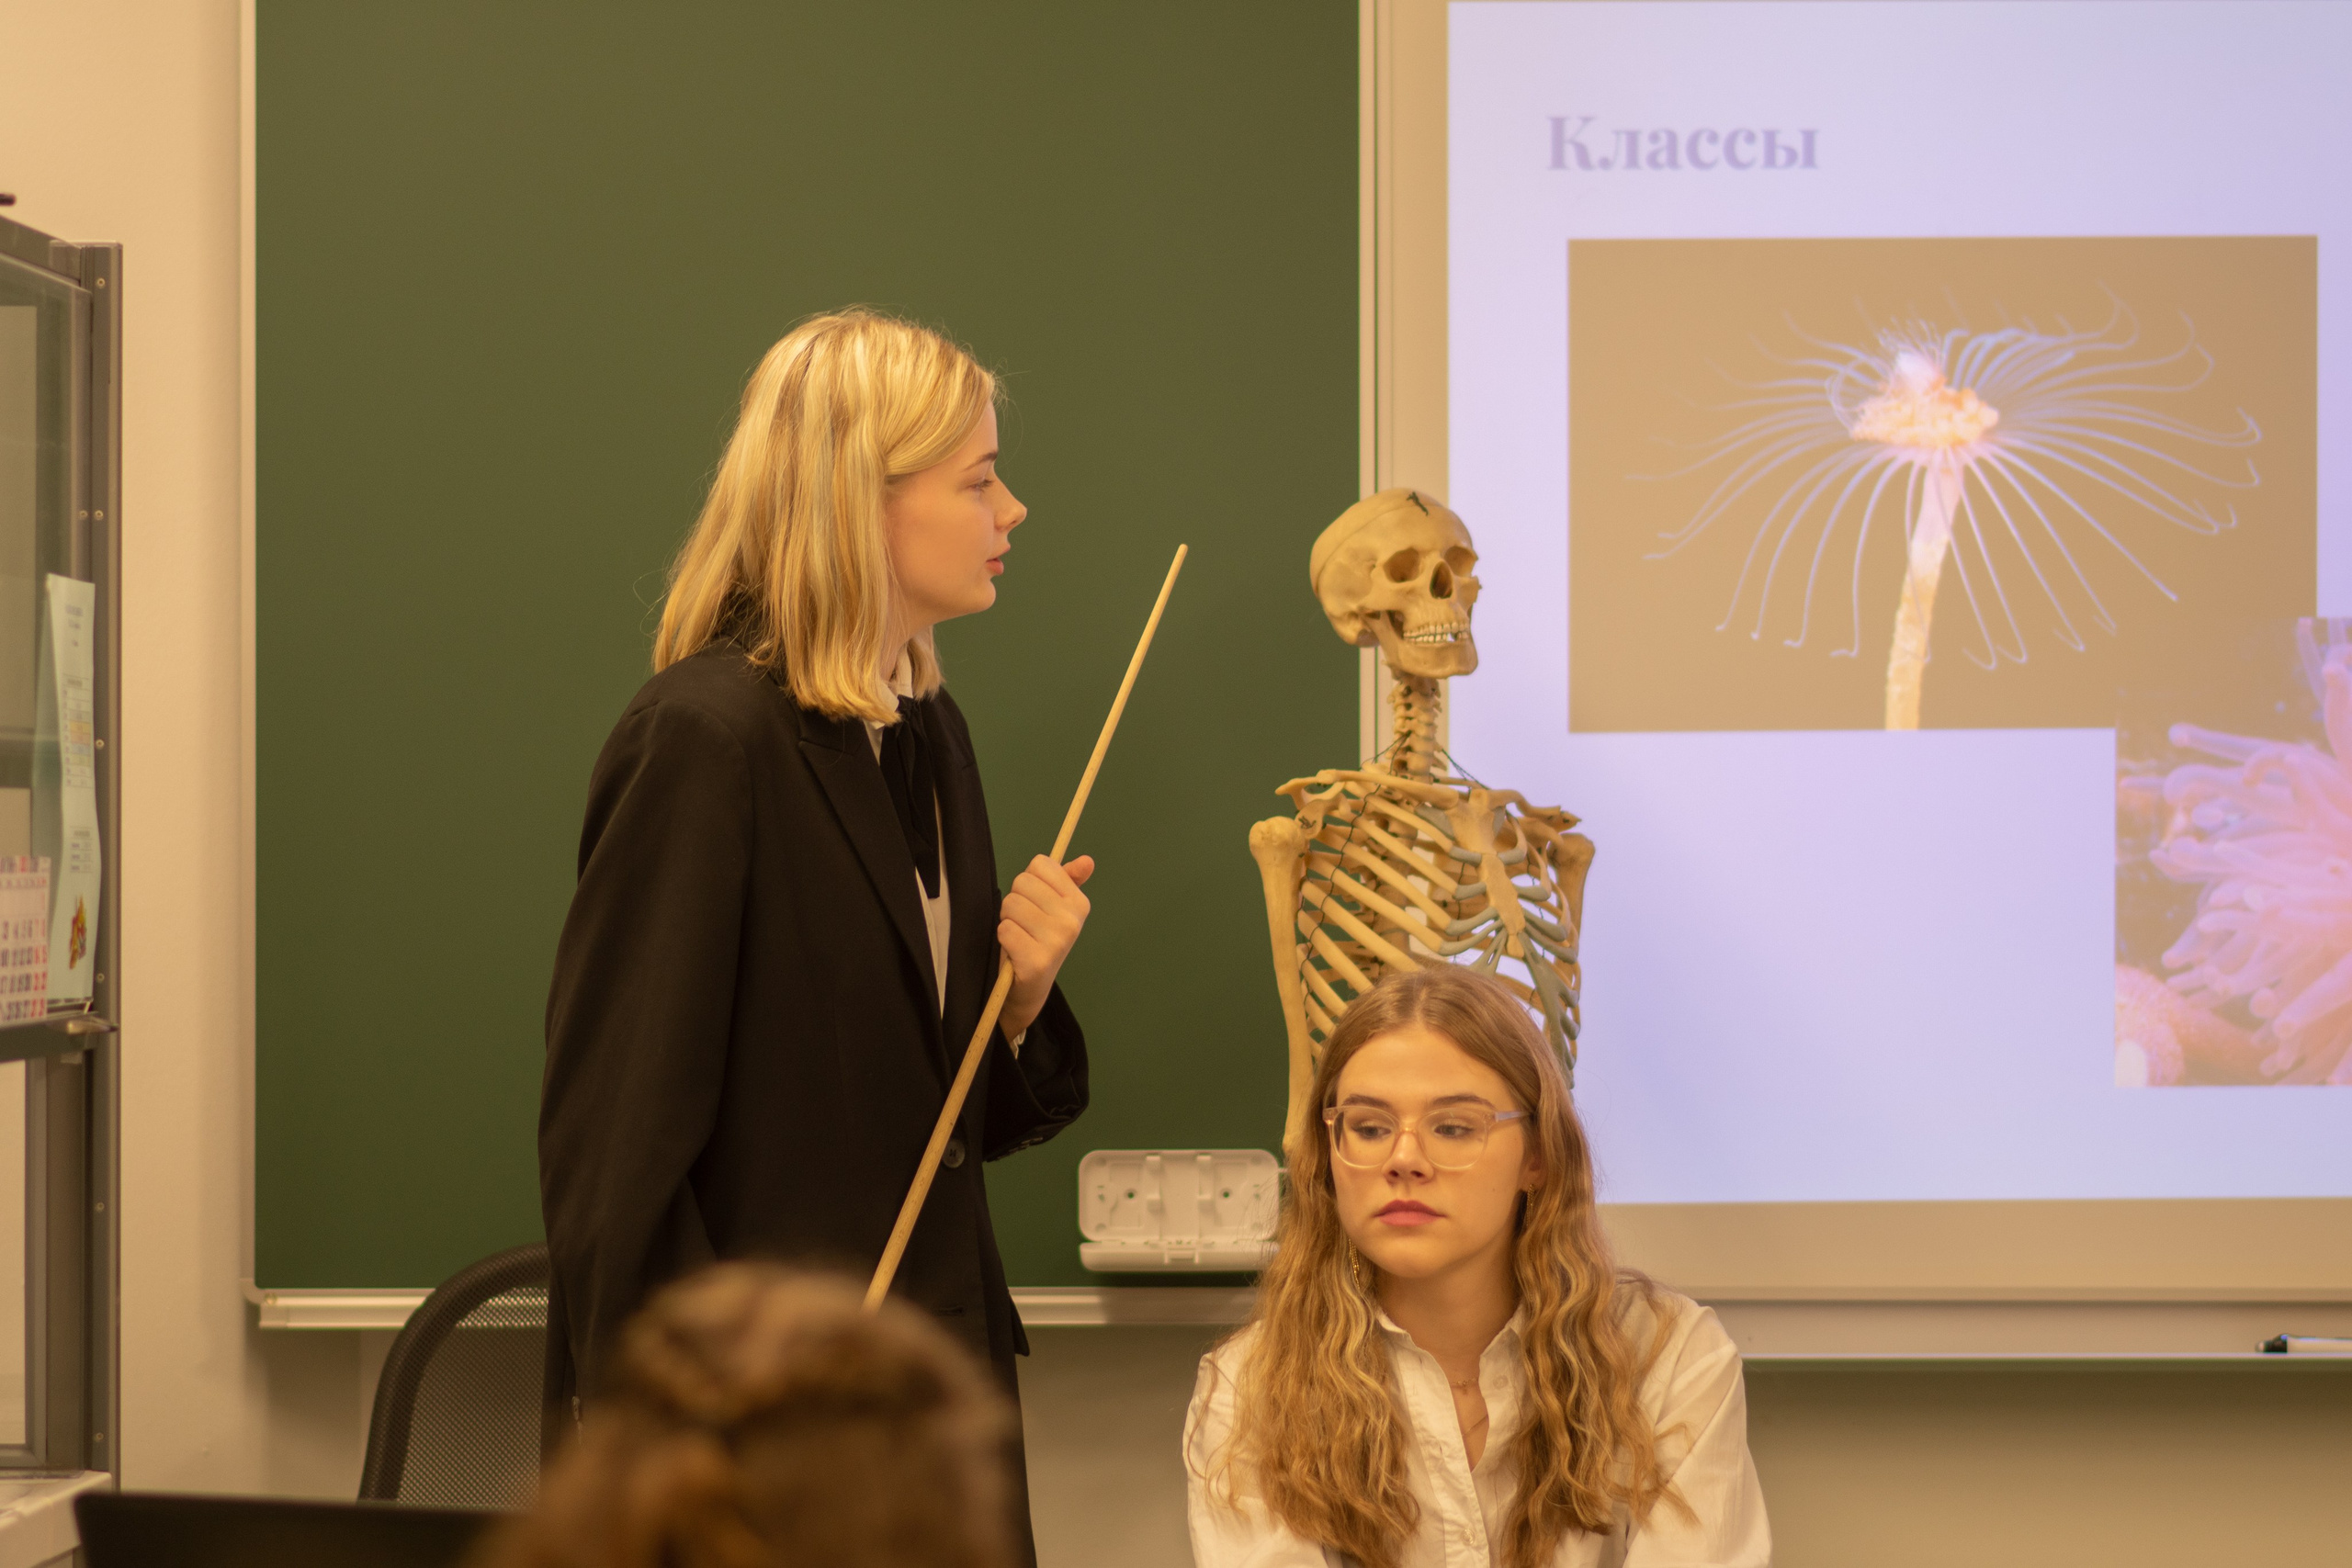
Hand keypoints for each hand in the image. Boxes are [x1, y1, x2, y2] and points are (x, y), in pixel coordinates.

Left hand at [997, 854, 1093, 1040]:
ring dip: (1008, 921)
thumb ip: (1067, 881)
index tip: (1036, 902)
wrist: (1031, 989)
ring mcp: (1056, 941)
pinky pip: (1005, 929)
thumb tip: (1088, 860)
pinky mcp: (1037, 960)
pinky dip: (1004, 939)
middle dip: (1016, 901)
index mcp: (1079, 903)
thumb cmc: (1039, 941)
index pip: (1040, 864)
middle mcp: (1072, 920)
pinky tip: (1015, 952)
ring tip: (1020, 937)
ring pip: (1011, 904)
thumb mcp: (1055, 909)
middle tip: (1025, 924)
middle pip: (1022, 882)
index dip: (1030, 882)